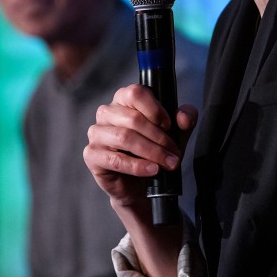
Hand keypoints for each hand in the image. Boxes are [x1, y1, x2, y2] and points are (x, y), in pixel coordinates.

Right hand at [84, 83, 198, 208]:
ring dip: (151, 152)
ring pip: (125, 138)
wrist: (139, 184)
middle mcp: (107, 112)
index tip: (169, 125)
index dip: (155, 109)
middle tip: (174, 154)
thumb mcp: (176, 133)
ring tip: (168, 163)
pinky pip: (115, 159)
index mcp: (124, 99)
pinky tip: (152, 170)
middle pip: (133, 118)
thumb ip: (185, 119)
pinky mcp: (91, 154)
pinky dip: (137, 166)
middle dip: (159, 138)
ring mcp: (97, 133)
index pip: (136, 93)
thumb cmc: (154, 151)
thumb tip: (183, 116)